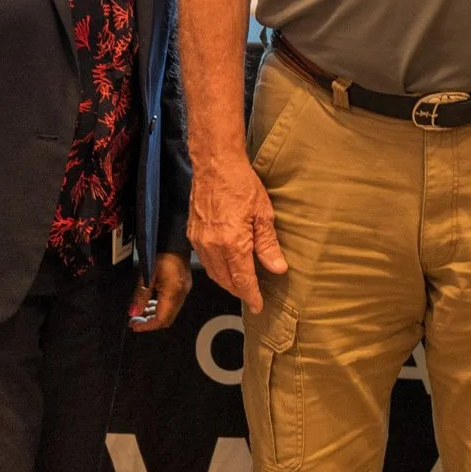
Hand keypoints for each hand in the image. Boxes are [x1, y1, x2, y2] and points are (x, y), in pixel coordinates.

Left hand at [128, 252, 193, 331]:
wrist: (174, 239)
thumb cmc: (160, 254)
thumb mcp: (147, 274)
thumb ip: (141, 295)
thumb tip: (133, 313)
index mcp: (174, 293)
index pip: (162, 319)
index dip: (147, 326)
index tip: (133, 325)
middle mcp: (182, 294)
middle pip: (167, 318)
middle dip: (149, 322)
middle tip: (134, 320)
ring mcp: (184, 290)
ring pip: (169, 312)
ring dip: (154, 315)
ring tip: (139, 312)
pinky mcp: (183, 285)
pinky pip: (171, 303)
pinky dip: (159, 307)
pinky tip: (149, 302)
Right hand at [189, 156, 288, 311]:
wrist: (215, 164)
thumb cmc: (241, 184)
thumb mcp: (263, 214)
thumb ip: (268, 245)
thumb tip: (278, 269)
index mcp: (232, 244)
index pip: (242, 280)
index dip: (252, 295)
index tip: (259, 306)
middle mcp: (212, 247)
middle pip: (226, 280)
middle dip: (240, 291)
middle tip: (253, 296)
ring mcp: (199, 242)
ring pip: (213, 273)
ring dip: (227, 282)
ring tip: (242, 284)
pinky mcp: (192, 234)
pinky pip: (205, 261)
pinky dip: (216, 269)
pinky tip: (227, 265)